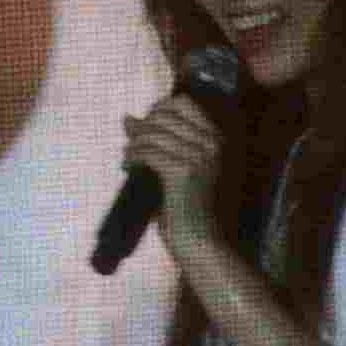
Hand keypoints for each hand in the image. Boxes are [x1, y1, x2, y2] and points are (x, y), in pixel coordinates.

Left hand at [121, 92, 224, 248]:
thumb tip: (128, 119)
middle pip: (164, 114)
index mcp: (218, 138)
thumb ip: (161, 141)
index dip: (157, 110)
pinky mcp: (182, 172)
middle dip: (142, 127)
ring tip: (128, 159)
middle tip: (132, 146)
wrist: (204, 243)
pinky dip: (132, 157)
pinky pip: (147, 152)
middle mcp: (212, 142)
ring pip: (152, 133)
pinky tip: (128, 168)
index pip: (183, 103)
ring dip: (133, 144)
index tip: (145, 128)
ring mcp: (199, 156)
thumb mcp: (182, 168)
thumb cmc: (191, 208)